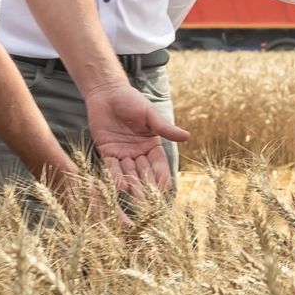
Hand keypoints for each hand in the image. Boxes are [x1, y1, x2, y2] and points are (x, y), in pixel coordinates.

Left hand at [84, 84, 190, 198]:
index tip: (165, 187)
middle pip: (144, 172)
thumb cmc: (131, 100)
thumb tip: (187, 136)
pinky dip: (115, 176)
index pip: (158, 163)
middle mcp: (138, 152)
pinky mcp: (107, 152)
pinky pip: (112, 167)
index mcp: (151, 144)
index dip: (162, 175)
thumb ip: (165, 128)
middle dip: (146, 186)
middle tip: (148, 201)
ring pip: (129, 172)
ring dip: (132, 184)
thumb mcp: (150, 115)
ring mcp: (122, 153)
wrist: (107, 93)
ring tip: (135, 197)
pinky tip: (119, 185)